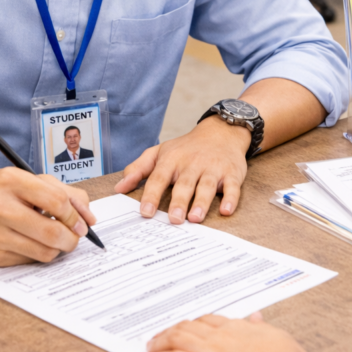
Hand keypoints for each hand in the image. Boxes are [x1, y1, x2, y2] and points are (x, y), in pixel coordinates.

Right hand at [0, 166, 95, 265]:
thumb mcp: (27, 179)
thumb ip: (63, 193)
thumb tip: (89, 219)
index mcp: (11, 180)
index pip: (57, 202)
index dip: (75, 216)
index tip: (81, 223)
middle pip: (53, 233)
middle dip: (72, 239)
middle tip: (74, 238)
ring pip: (43, 252)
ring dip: (57, 249)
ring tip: (55, 240)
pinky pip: (27, 261)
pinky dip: (36, 254)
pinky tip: (30, 243)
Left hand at [114, 116, 249, 223]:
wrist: (220, 132)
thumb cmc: (186, 148)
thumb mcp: (160, 152)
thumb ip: (138, 169)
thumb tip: (119, 188)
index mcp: (172, 160)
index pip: (159, 177)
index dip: (151, 195)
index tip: (145, 212)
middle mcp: (192, 163)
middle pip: (184, 184)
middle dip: (179, 202)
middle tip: (174, 219)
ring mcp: (213, 168)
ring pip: (207, 186)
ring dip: (202, 202)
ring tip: (195, 218)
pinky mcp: (232, 173)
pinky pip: (233, 186)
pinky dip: (231, 198)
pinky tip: (226, 210)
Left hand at [147, 313, 344, 351]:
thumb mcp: (277, 336)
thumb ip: (262, 327)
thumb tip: (256, 316)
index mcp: (238, 326)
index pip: (207, 320)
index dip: (193, 323)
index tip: (184, 327)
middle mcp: (220, 335)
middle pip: (187, 327)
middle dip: (170, 330)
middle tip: (159, 336)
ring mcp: (210, 351)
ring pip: (175, 339)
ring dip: (159, 342)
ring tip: (149, 347)